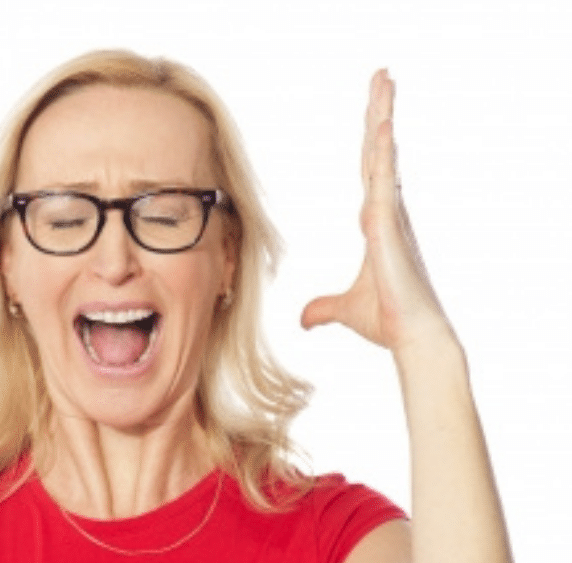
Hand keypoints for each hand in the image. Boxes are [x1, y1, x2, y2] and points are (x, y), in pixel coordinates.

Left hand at [300, 70, 452, 354]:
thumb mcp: (344, 309)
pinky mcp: (389, 226)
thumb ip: (323, 309)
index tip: (374, 115)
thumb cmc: (386, 319)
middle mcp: (387, 212)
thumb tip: (304, 320)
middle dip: (379, 114)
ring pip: (383, 156)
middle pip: (379, 153)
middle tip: (381, 77)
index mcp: (378, 223)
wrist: (410, 335)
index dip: (371, 142)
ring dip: (382, 116)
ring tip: (383, 80)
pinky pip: (383, 180)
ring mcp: (390, 215)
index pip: (370, 172)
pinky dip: (382, 152)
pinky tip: (380, 124)